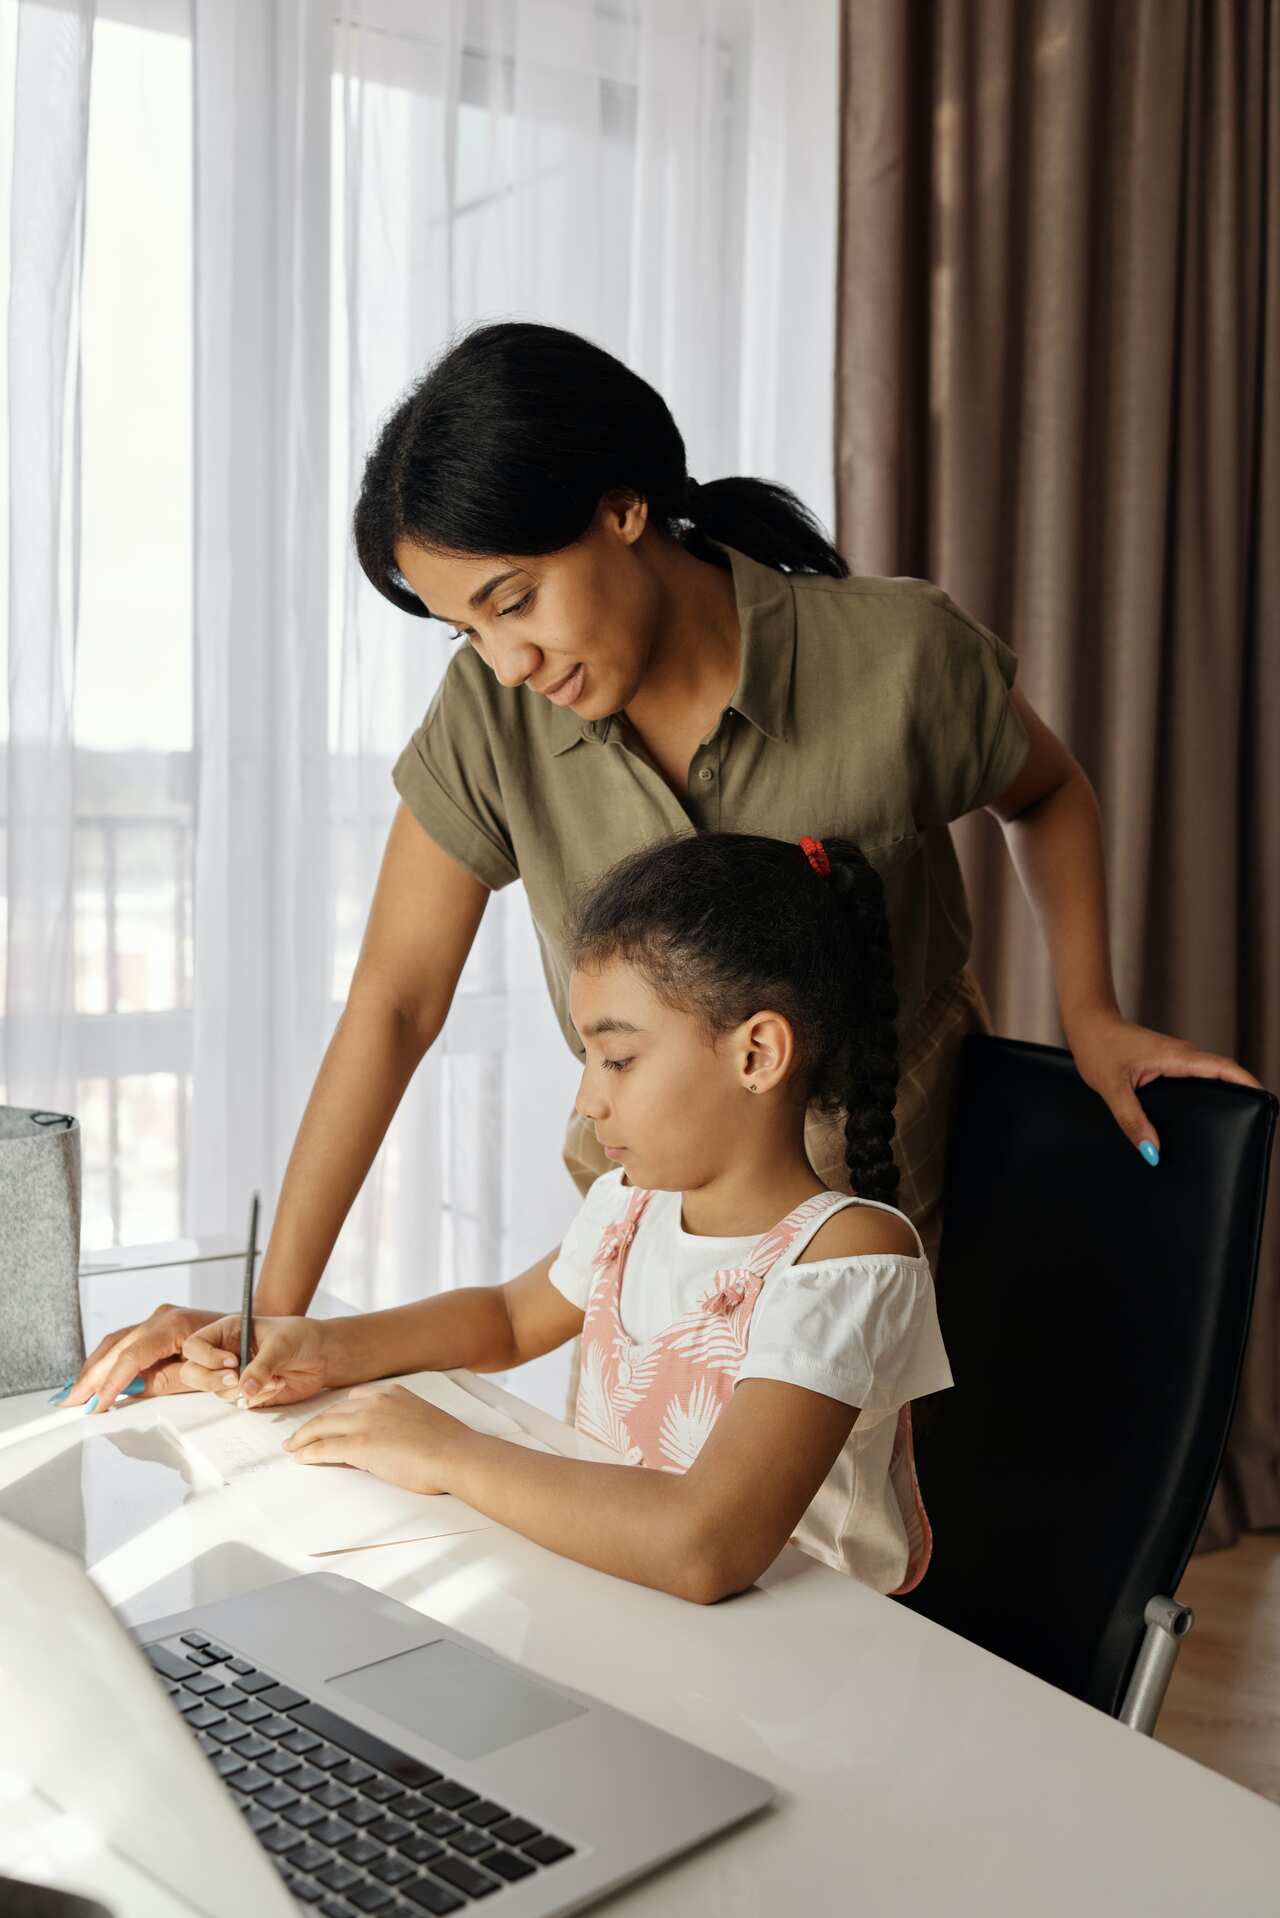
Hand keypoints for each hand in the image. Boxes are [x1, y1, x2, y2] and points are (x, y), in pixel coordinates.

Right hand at [65, 1305, 222, 1414]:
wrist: (254, 1330)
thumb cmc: (236, 1351)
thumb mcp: (203, 1373)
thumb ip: (166, 1381)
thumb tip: (131, 1390)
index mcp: (173, 1325)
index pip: (131, 1356)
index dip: (112, 1382)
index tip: (98, 1404)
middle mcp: (161, 1316)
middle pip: (115, 1346)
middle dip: (91, 1376)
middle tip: (70, 1402)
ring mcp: (158, 1317)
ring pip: (115, 1342)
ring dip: (93, 1368)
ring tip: (74, 1393)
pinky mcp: (158, 1324)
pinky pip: (125, 1341)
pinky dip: (108, 1360)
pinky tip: (93, 1377)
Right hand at [181, 1314, 333, 1408]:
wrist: (322, 1356)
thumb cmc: (301, 1337)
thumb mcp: (281, 1344)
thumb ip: (261, 1366)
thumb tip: (244, 1388)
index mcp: (227, 1332)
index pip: (194, 1346)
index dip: (207, 1357)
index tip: (233, 1361)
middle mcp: (224, 1353)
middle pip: (193, 1373)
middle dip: (214, 1380)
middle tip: (236, 1379)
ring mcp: (232, 1374)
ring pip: (217, 1391)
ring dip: (245, 1390)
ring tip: (274, 1378)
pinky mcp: (245, 1392)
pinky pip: (239, 1402)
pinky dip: (259, 1398)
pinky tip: (278, 1384)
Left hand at [283, 1383, 472, 1494]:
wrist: (456, 1454)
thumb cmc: (448, 1444)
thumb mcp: (419, 1420)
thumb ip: (397, 1423)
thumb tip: (386, 1440)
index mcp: (391, 1392)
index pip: (352, 1398)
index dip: (336, 1412)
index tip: (327, 1421)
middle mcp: (375, 1401)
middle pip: (332, 1411)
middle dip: (313, 1424)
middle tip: (299, 1436)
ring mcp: (365, 1421)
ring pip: (322, 1426)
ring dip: (304, 1438)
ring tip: (293, 1447)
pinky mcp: (359, 1445)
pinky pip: (324, 1448)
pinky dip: (309, 1453)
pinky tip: (301, 1459)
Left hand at [1064, 1004, 1262, 1161]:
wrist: (1086, 1024)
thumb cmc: (1097, 1046)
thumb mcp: (1112, 1088)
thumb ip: (1131, 1120)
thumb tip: (1152, 1152)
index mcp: (1176, 1057)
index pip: (1224, 1069)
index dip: (1248, 1084)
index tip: (1266, 1102)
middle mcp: (1181, 1056)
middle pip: (1223, 1075)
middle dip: (1242, 1095)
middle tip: (1252, 1122)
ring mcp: (1175, 1059)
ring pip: (1208, 1077)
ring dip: (1223, 1094)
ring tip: (1231, 1123)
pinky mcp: (1166, 1064)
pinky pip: (1193, 1079)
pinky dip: (1204, 1093)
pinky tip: (1198, 1115)